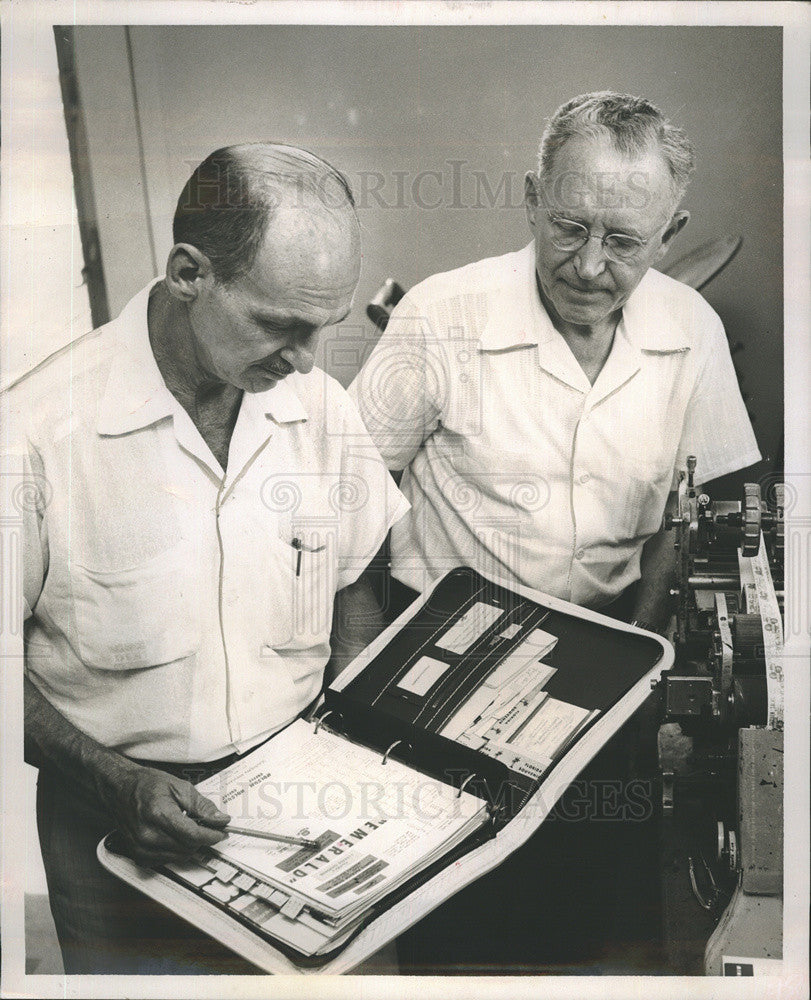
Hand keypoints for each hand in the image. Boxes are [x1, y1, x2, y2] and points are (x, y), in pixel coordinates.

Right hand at [109, 764, 230, 865]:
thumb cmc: (147, 785)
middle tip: (206, 825)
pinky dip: (176, 850)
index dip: (211, 835)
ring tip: (186, 827)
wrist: (120, 789)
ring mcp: (141, 847)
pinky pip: (167, 860)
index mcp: (159, 814)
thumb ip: (202, 805)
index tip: (221, 832)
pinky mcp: (138, 855)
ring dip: (189, 845)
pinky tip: (173, 835)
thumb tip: (220, 819)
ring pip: (180, 857)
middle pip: (188, 848)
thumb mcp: (179, 787)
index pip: (193, 835)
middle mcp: (148, 834)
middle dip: (201, 838)